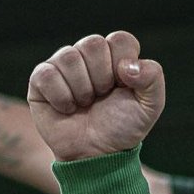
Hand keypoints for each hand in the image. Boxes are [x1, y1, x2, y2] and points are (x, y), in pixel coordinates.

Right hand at [27, 32, 164, 161]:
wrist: (97, 154)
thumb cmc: (123, 128)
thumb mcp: (149, 107)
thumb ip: (152, 78)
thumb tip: (128, 65)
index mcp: (115, 57)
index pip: (120, 40)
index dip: (123, 65)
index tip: (123, 87)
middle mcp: (87, 56)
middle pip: (93, 44)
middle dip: (102, 78)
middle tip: (102, 97)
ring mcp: (62, 66)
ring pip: (69, 57)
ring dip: (82, 89)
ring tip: (85, 104)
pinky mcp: (40, 79)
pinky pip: (47, 74)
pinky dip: (61, 97)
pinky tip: (67, 108)